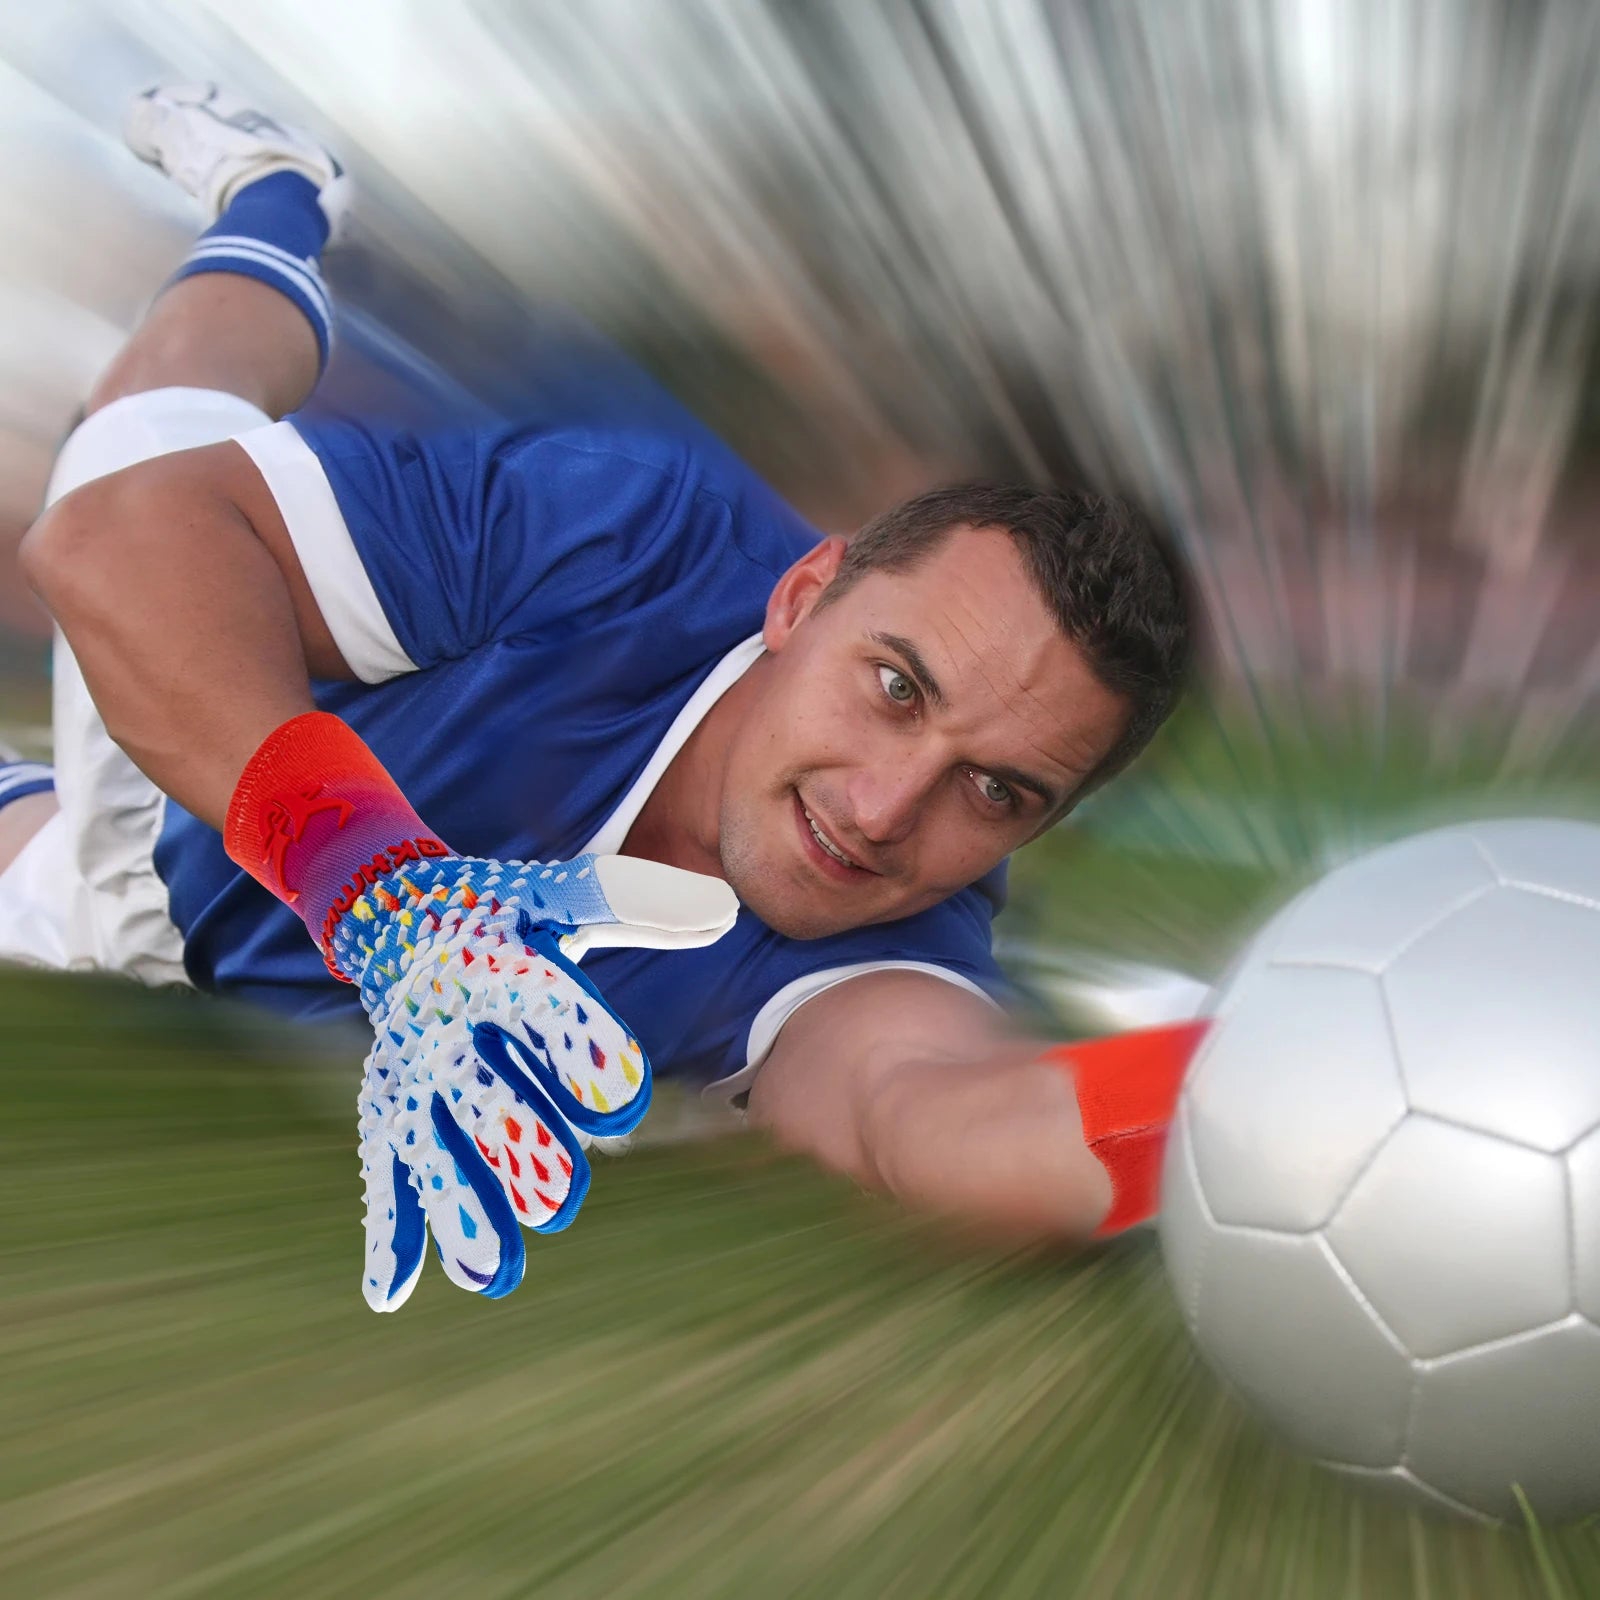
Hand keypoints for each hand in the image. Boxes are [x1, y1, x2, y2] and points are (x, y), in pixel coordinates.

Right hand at [331, 851, 736, 1309]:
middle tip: (560, 1203)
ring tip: (492, 1272)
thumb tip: (726, 911)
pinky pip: (383, 1167)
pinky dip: (386, 1227)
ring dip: (457, 1207)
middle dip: (520, 1147)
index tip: (621, 1103)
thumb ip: (638, 903)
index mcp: (496, 965)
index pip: (543, 1007)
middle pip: (483, 1093)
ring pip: (430, 1145)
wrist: (389, 911)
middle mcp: (446, 1024)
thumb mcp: (562, 896)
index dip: (580, 1050)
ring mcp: (411, 1071)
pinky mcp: (386, 1104)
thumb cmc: (501, 911)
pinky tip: (388, 1295)